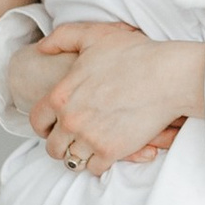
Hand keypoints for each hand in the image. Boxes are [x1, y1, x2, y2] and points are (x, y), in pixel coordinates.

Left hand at [20, 24, 204, 169]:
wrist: (168, 76)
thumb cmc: (134, 53)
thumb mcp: (93, 35)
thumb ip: (62, 38)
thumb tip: (42, 47)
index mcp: (61, 95)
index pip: (37, 121)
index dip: (43, 126)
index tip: (52, 128)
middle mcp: (70, 120)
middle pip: (52, 147)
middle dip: (60, 144)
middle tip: (72, 140)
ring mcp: (89, 138)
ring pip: (71, 161)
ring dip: (78, 156)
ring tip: (88, 148)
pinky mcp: (111, 151)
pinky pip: (94, 168)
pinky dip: (98, 163)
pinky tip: (105, 153)